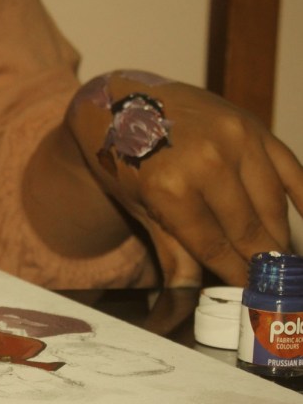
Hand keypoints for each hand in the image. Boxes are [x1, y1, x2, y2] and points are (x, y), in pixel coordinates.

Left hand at [67, 72, 302, 286]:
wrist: (117, 102)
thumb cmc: (122, 159)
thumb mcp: (138, 208)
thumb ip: (171, 252)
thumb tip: (186, 301)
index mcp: (171, 189)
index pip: (215, 247)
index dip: (236, 276)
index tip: (252, 298)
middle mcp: (208, 162)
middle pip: (249, 229)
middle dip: (262, 264)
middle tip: (274, 288)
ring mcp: (236, 139)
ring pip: (272, 204)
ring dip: (280, 237)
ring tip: (284, 264)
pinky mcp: (253, 124)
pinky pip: (290, 169)